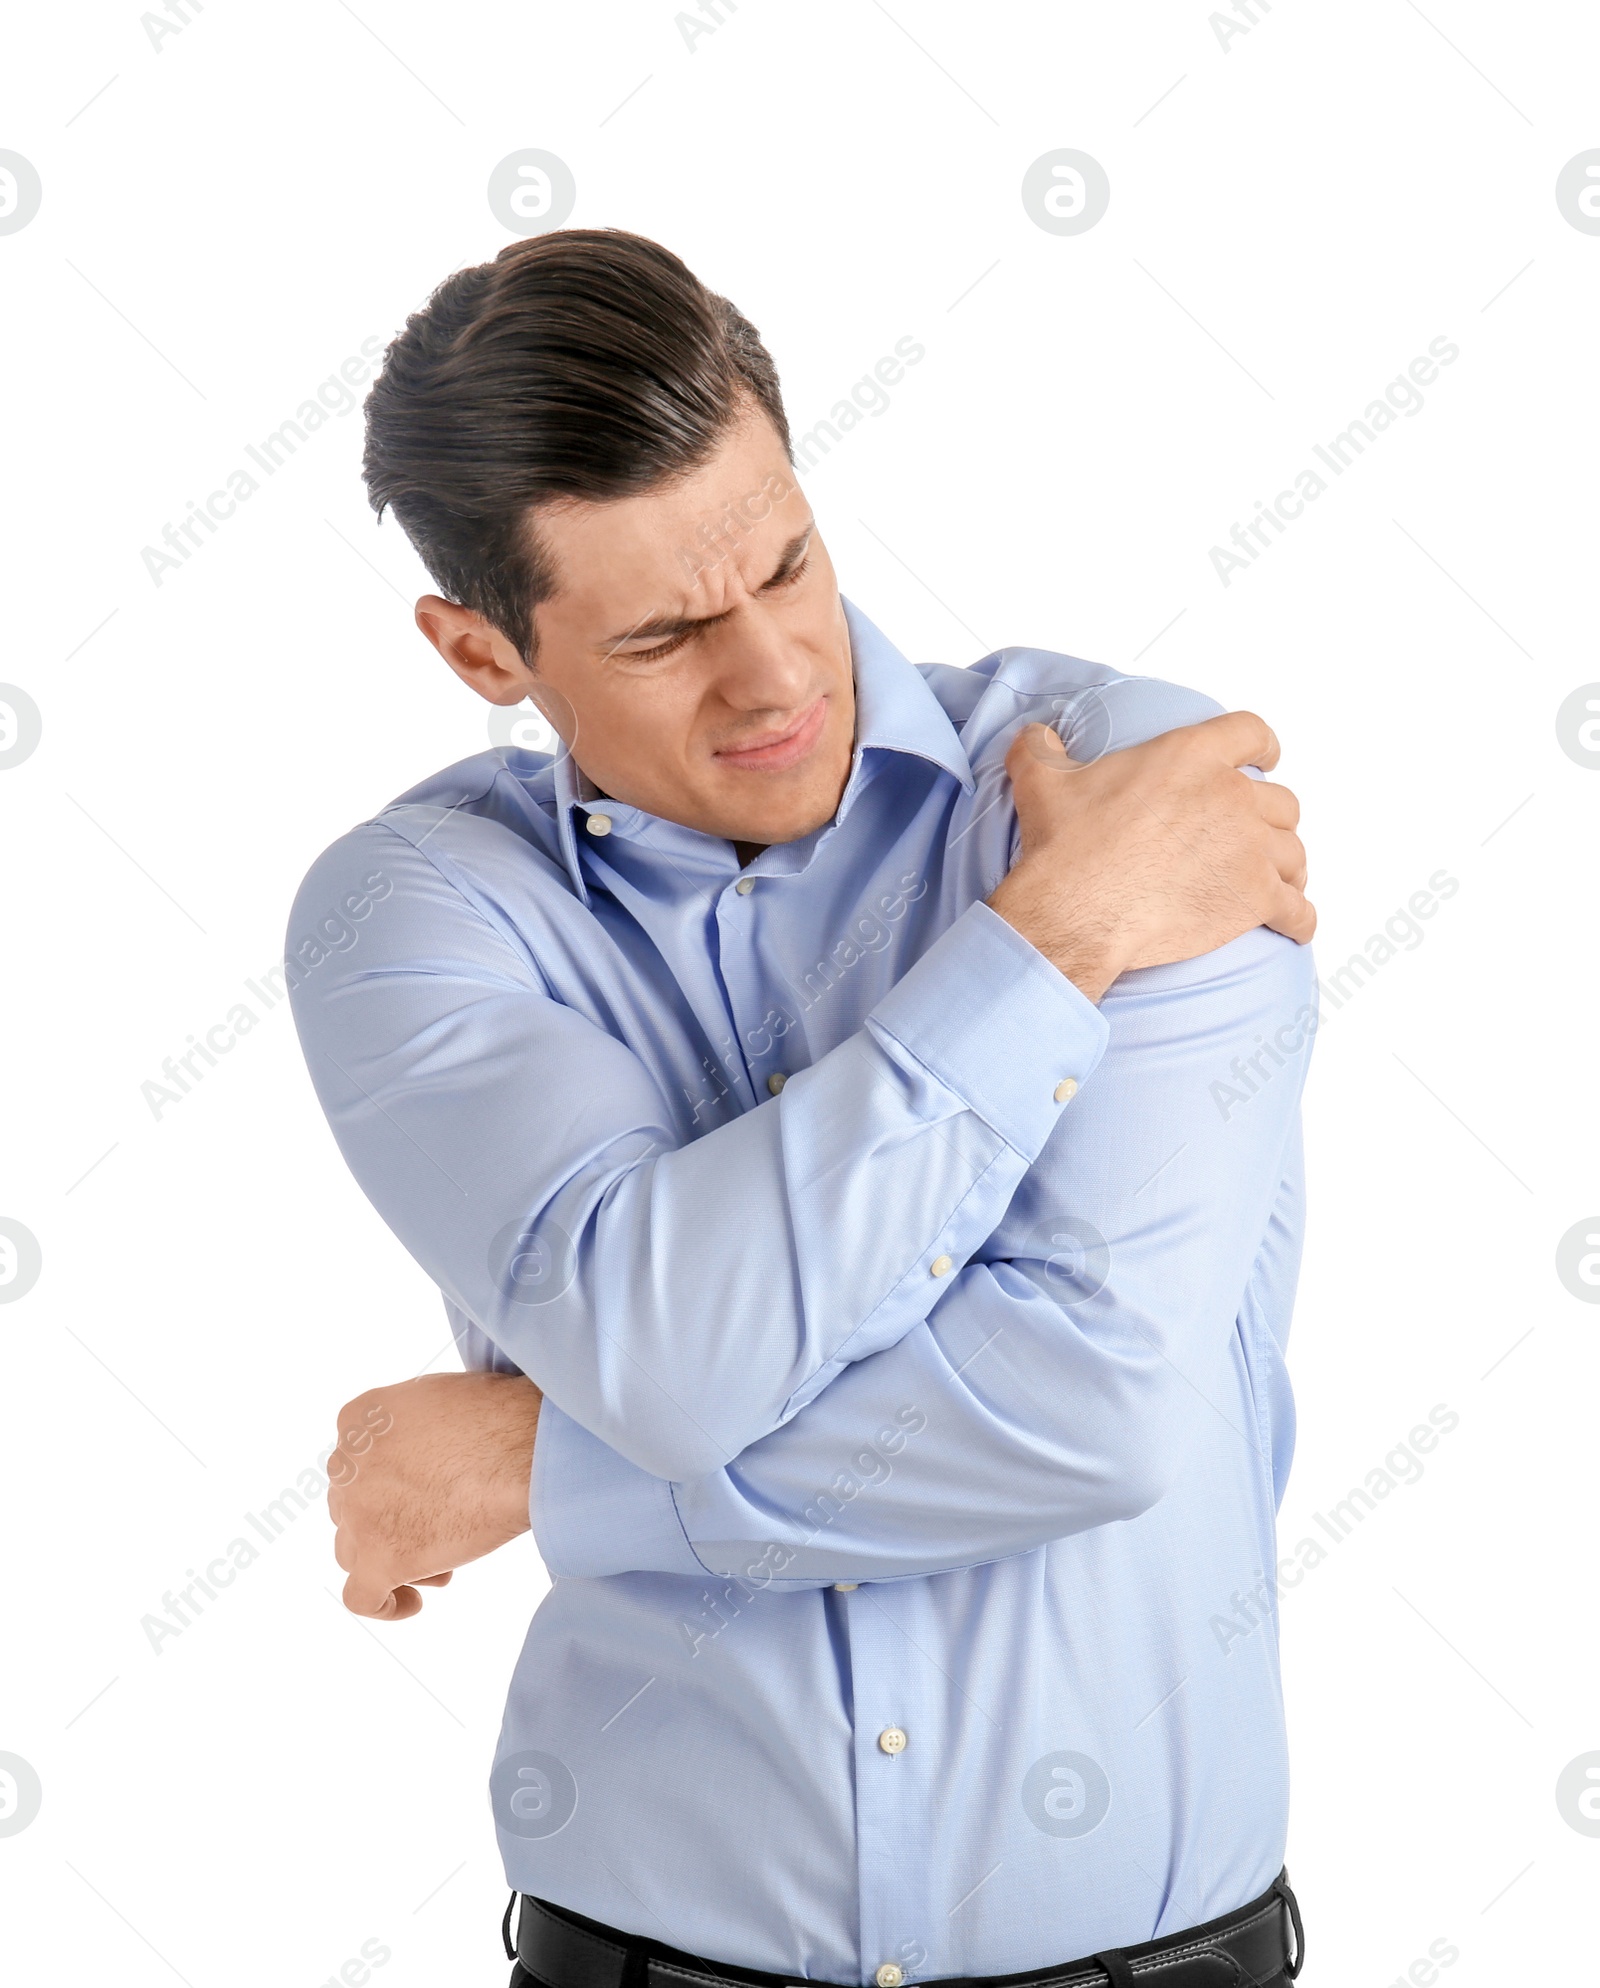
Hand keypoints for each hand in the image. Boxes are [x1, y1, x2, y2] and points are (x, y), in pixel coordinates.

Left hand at [328, 1371, 541, 1619]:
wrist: (523, 1446)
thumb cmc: (500, 1416)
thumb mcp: (435, 1397)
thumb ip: (407, 1427)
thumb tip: (420, 1458)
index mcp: (360, 1419)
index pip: (357, 1461)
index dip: (392, 1479)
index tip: (426, 1487)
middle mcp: (347, 1465)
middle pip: (353, 1506)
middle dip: (393, 1516)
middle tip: (442, 1519)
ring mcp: (360, 1515)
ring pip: (352, 1550)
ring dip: (391, 1554)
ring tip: (442, 1558)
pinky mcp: (380, 1560)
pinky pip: (360, 1597)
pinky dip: (385, 1605)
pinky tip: (414, 1601)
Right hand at [986, 711, 1313, 1002]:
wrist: (1078, 909)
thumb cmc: (1066, 846)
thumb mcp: (1043, 781)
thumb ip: (1044, 749)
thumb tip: (1037, 736)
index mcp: (1190, 756)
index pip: (1251, 733)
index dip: (1264, 746)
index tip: (1268, 758)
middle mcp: (1232, 795)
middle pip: (1280, 801)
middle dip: (1271, 820)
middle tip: (1254, 838)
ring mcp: (1250, 849)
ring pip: (1293, 854)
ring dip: (1287, 868)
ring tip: (1277, 883)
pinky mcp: (1256, 900)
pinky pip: (1298, 910)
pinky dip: (1300, 919)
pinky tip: (1295, 927)